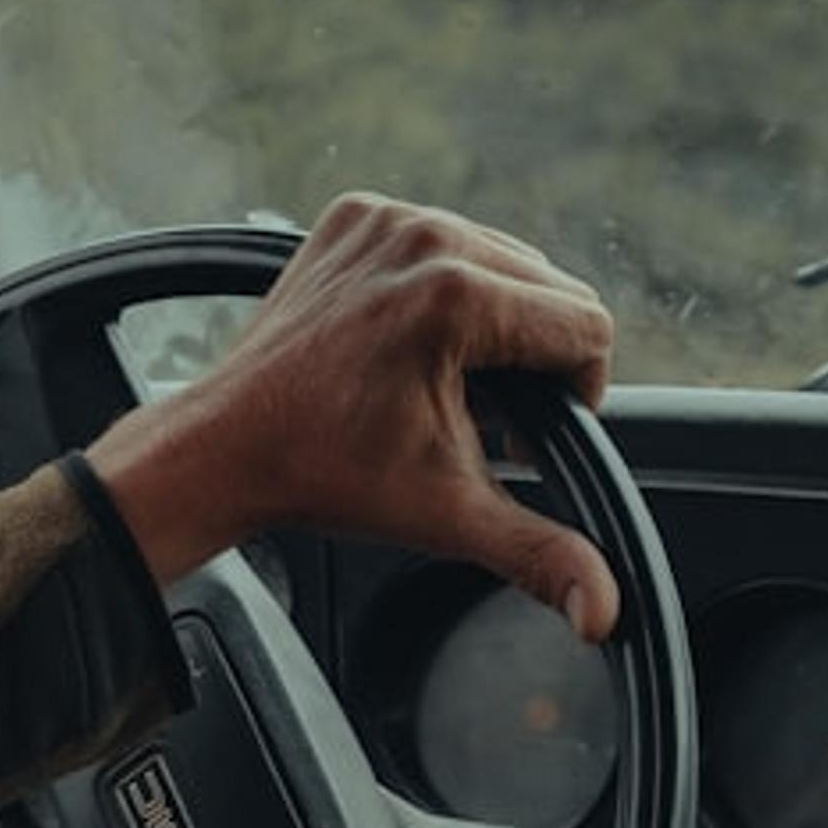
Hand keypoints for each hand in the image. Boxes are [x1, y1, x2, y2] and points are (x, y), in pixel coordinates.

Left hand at [83, 194, 622, 636]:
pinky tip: (408, 343)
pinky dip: (441, 287)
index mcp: (457, 296)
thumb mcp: (448, 513)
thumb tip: (602, 610)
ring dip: (494, 321)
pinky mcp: (356, 216)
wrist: (225, 446)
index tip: (524, 433)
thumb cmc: (325, 474)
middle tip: (480, 417)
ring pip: (501, 259)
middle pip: (551, 289)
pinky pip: (441, 241)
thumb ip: (539, 554)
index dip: (576, 392)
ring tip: (446, 383)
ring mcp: (385, 220)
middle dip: (534, 360)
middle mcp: (425, 238)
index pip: (586, 327)